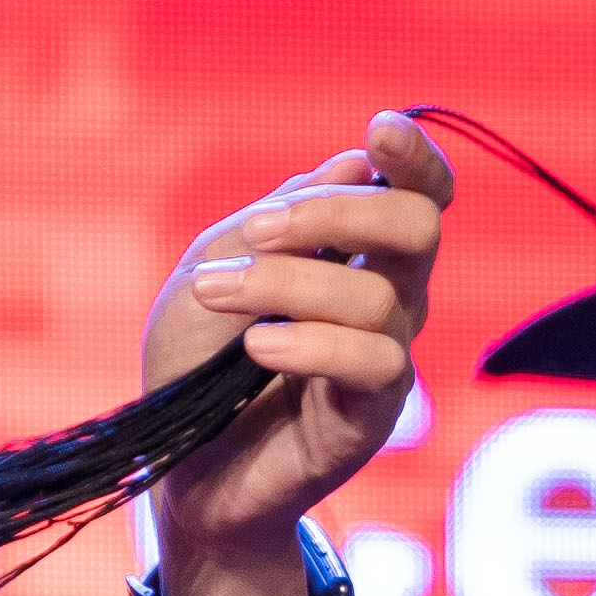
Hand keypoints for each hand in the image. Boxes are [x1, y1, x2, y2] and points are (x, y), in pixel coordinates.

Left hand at [141, 116, 454, 595]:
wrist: (177, 466)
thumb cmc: (196, 366)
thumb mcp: (214, 265)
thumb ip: (277, 215)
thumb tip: (354, 163)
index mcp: (355, 253)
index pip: (418, 193)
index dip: (415, 155)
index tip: (379, 128)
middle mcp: (387, 299)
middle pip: (418, 225)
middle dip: (337, 213)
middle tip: (255, 232)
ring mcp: (385, 358)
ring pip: (378, 293)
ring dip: (283, 282)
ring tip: (217, 295)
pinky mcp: (374, 415)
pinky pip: (376, 360)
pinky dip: (309, 344)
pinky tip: (258, 350)